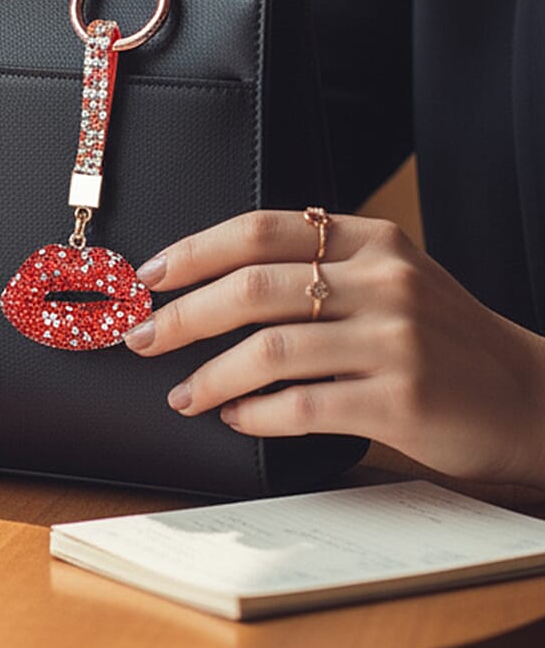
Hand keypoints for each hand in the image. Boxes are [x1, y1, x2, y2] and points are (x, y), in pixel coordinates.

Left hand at [123, 210, 544, 487]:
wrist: (528, 397)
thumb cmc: (437, 337)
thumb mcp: (387, 278)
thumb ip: (315, 267)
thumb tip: (206, 284)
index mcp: (369, 239)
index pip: (259, 230)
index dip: (193, 251)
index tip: (149, 276)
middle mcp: (382, 280)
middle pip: (253, 288)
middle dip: (182, 316)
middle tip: (141, 338)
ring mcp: (395, 339)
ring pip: (270, 349)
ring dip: (210, 374)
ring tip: (182, 394)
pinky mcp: (403, 400)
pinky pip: (304, 404)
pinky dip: (256, 413)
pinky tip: (236, 418)